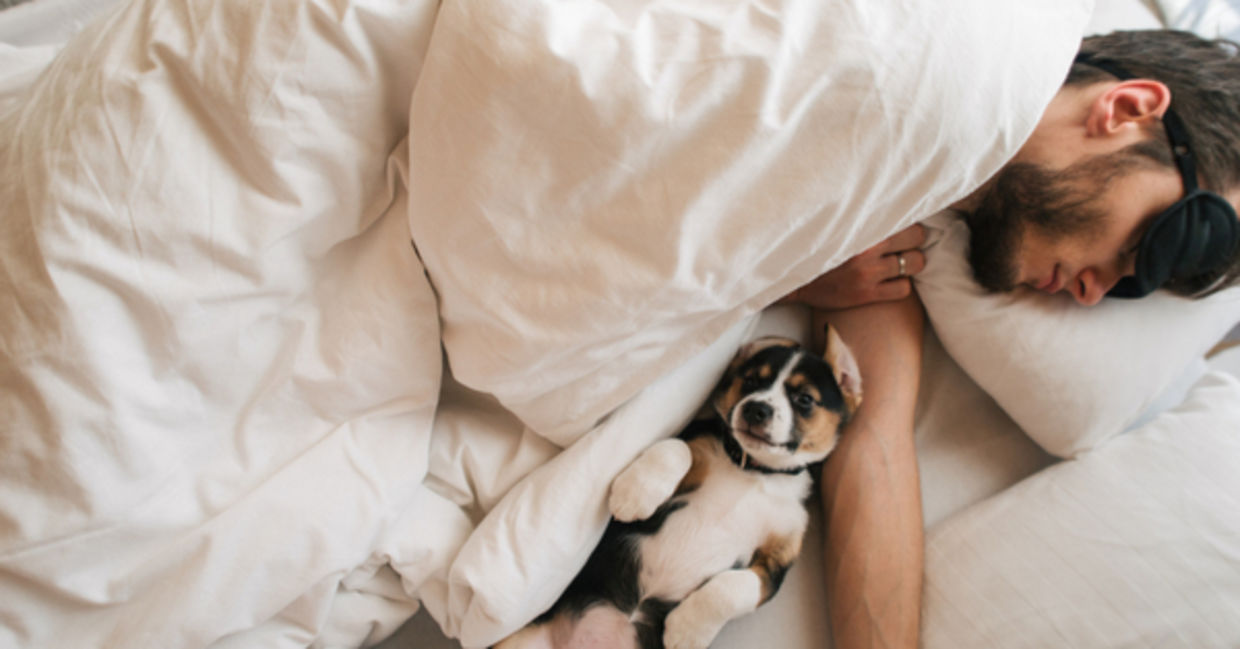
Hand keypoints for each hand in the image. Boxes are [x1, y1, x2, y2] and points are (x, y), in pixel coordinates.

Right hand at [783, 224, 926, 309]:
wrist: (793, 279)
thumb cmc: (817, 248)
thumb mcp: (836, 224)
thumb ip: (861, 215)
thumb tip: (888, 198)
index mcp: (860, 225)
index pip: (904, 214)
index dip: (907, 221)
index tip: (904, 225)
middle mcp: (867, 247)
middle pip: (917, 237)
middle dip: (913, 241)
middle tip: (903, 246)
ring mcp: (869, 271)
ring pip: (915, 263)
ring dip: (911, 264)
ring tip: (899, 264)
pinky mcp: (867, 294)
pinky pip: (904, 289)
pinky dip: (901, 286)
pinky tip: (890, 282)